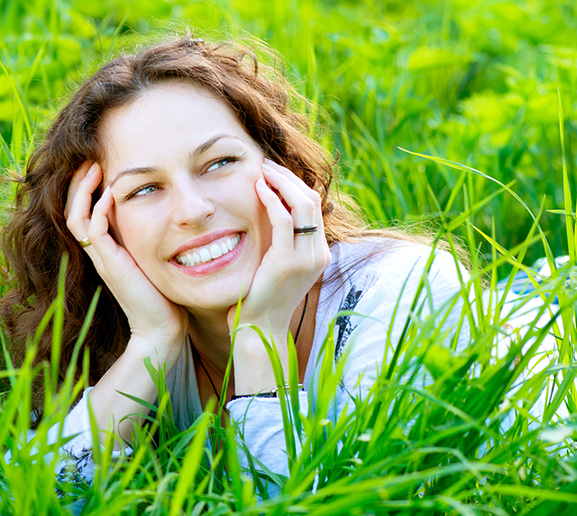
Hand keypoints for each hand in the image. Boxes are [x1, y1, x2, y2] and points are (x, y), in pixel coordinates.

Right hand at [65, 161, 187, 349]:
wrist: (162, 327)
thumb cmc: (165, 294)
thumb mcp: (155, 257)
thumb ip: (152, 237)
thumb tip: (171, 215)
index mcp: (107, 248)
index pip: (84, 210)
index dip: (87, 187)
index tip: (100, 163)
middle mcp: (99, 251)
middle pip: (72, 209)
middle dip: (78, 182)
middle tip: (89, 157)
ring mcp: (101, 258)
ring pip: (75, 216)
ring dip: (83, 190)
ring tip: (94, 167)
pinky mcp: (110, 265)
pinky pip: (93, 231)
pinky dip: (99, 210)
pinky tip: (111, 195)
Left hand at [228, 159, 330, 337]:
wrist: (258, 329)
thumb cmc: (261, 298)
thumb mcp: (278, 265)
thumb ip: (281, 242)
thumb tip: (271, 212)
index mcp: (319, 253)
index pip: (313, 207)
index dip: (294, 184)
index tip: (273, 173)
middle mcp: (318, 254)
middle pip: (312, 201)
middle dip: (288, 177)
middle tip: (266, 164)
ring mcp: (305, 259)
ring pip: (302, 205)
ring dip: (281, 182)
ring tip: (262, 170)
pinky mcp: (287, 262)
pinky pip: (283, 220)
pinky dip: (272, 199)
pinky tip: (258, 188)